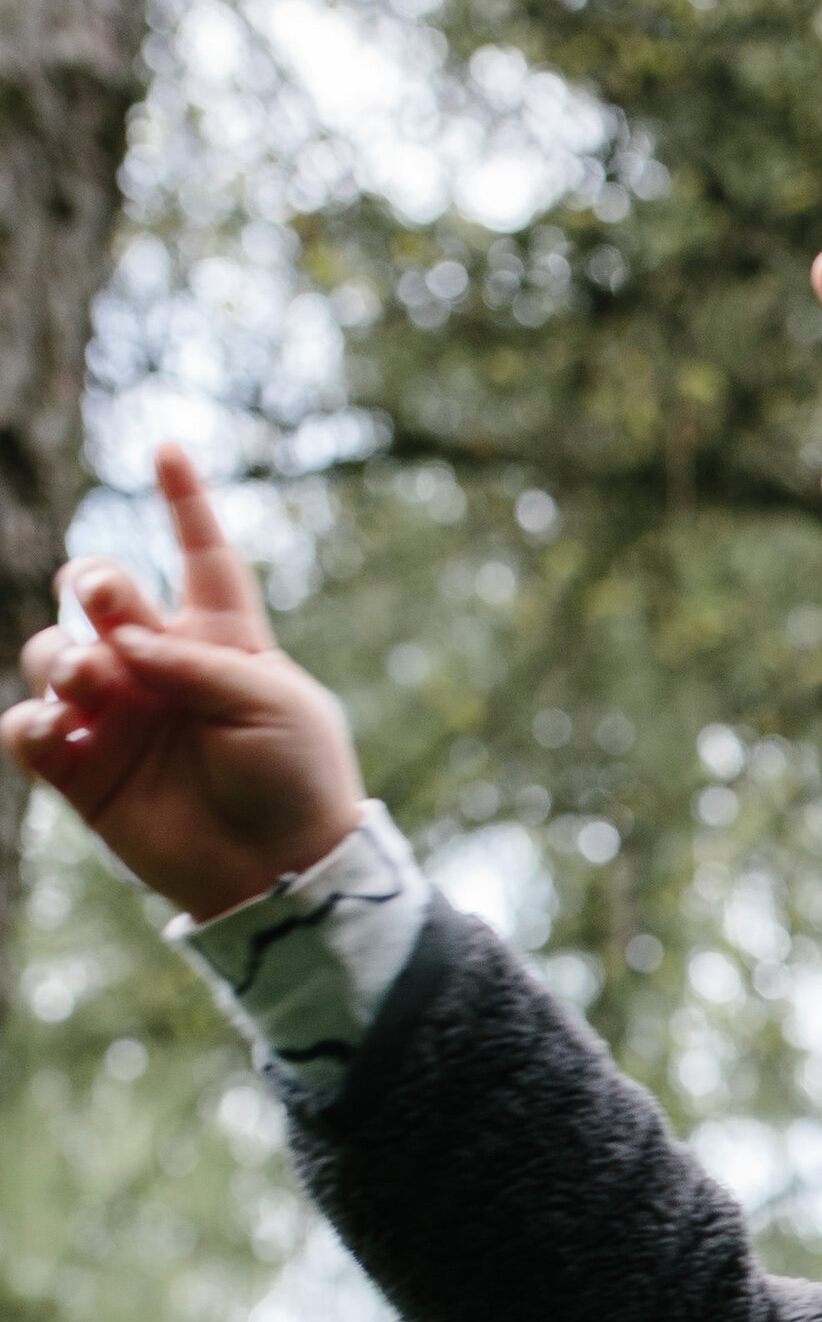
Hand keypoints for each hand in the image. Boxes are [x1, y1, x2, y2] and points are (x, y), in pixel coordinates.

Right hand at [1, 449, 363, 914]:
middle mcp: (160, 667)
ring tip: (90, 684)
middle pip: (101, 592)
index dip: (185, 504)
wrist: (278, 870)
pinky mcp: (83, 768)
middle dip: (93, 583)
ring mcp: (117, 715)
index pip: (201, 558)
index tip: (168, 450)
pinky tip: (58, 732)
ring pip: (52, 653)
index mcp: (222, 640)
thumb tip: (118, 648)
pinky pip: (27, 729)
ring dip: (60, 655)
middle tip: (105, 603)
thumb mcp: (270, 707)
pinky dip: (31, 723)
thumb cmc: (294, 780)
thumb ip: (196, 665)